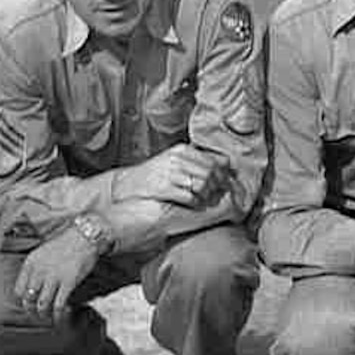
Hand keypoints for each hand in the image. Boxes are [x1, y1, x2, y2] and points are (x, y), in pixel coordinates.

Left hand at [14, 228, 101, 318]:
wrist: (85, 237)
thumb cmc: (66, 244)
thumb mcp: (43, 253)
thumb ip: (35, 269)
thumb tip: (32, 288)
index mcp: (30, 264)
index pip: (19, 290)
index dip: (23, 300)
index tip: (29, 303)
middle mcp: (39, 271)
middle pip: (28, 299)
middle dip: (31, 310)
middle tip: (36, 314)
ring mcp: (54, 277)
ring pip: (42, 304)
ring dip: (43, 314)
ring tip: (47, 317)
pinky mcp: (69, 282)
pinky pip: (59, 304)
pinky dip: (58, 314)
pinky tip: (60, 317)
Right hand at [117, 143, 232, 208]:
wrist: (126, 184)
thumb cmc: (153, 174)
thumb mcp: (174, 161)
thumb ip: (195, 161)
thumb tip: (225, 164)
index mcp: (181, 150)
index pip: (213, 160)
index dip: (224, 172)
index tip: (228, 180)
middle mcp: (177, 159)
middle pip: (210, 172)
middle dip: (219, 185)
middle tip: (220, 193)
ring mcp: (169, 173)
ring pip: (202, 184)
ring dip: (208, 194)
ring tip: (208, 199)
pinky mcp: (162, 188)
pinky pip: (188, 196)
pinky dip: (196, 202)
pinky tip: (196, 204)